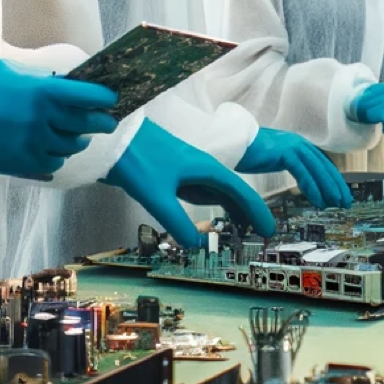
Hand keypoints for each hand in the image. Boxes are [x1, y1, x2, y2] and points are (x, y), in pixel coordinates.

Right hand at [0, 58, 115, 179]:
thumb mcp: (13, 71)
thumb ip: (42, 83)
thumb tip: (65, 86)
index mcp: (43, 92)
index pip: (88, 98)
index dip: (104, 99)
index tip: (112, 99)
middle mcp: (42, 120)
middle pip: (86, 126)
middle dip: (99, 123)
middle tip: (106, 122)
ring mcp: (30, 144)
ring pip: (70, 148)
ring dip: (75, 141)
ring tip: (72, 135)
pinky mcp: (18, 164)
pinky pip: (50, 165)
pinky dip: (54, 158)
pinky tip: (48, 149)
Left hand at [104, 119, 276, 247]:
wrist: (113, 138)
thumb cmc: (136, 160)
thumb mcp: (156, 195)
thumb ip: (177, 222)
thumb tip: (196, 245)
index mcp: (205, 168)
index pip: (240, 190)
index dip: (256, 210)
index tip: (269, 228)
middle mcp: (203, 168)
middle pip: (234, 191)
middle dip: (250, 212)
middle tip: (263, 234)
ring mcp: (190, 171)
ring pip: (220, 192)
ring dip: (233, 210)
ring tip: (244, 231)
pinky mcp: (177, 175)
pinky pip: (203, 192)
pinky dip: (214, 206)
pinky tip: (213, 218)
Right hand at [238, 129, 352, 208]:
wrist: (231, 143)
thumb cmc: (249, 152)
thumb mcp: (274, 158)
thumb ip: (288, 163)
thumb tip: (299, 178)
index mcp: (297, 144)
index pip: (322, 163)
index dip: (333, 179)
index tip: (341, 194)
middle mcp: (298, 143)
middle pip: (324, 166)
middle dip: (336, 185)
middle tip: (346, 202)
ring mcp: (292, 145)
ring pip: (318, 169)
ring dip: (329, 188)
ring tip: (336, 204)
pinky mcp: (284, 152)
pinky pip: (304, 172)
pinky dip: (313, 188)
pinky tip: (318, 201)